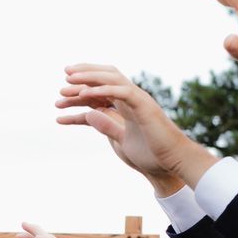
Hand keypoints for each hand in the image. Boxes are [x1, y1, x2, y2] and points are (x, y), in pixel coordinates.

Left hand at [55, 66, 213, 186]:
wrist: (172, 164)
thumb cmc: (151, 154)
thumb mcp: (121, 140)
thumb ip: (106, 126)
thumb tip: (89, 115)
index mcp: (128, 105)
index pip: (104, 87)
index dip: (86, 84)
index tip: (66, 86)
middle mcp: (133, 98)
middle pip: (107, 77)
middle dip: (86, 73)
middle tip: (65, 74)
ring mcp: (139, 100)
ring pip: (112, 79)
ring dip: (90, 78)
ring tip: (68, 81)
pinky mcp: (144, 107)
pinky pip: (121, 92)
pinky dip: (103, 91)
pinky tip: (84, 94)